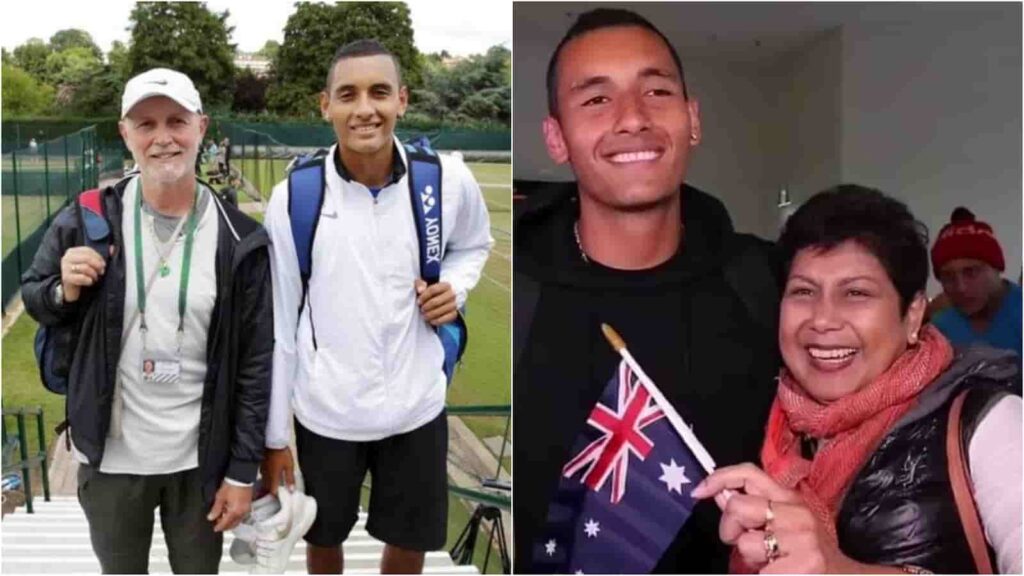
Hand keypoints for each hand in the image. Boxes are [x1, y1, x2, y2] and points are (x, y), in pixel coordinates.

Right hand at [60, 246, 107, 302]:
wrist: (70, 288)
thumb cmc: (81, 274)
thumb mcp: (90, 264)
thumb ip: (100, 256)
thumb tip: (112, 249)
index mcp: (72, 252)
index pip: (88, 250)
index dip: (99, 257)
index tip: (104, 264)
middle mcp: (67, 258)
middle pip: (87, 258)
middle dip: (98, 265)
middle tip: (101, 272)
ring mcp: (65, 267)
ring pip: (85, 268)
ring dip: (94, 274)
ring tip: (95, 278)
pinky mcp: (66, 277)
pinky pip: (82, 277)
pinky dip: (89, 280)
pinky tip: (89, 282)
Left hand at [206, 481, 251, 532]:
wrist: (241, 477)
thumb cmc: (232, 485)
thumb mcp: (220, 497)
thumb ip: (216, 509)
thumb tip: (211, 517)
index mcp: (234, 511)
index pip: (225, 524)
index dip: (219, 527)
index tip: (215, 528)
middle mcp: (242, 512)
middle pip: (233, 524)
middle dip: (226, 526)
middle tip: (219, 524)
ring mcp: (246, 509)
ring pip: (238, 520)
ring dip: (231, 521)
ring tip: (224, 516)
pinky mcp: (248, 505)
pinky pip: (242, 515)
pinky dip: (236, 516)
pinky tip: (231, 512)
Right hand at [260, 446, 294, 495]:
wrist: (272, 442)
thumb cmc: (282, 453)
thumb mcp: (289, 466)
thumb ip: (290, 479)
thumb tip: (291, 490)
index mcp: (274, 477)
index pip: (272, 491)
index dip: (275, 497)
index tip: (278, 500)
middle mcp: (266, 476)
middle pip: (266, 489)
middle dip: (268, 494)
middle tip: (271, 498)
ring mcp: (262, 471)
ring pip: (263, 483)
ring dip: (266, 488)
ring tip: (269, 491)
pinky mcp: (261, 466)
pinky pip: (262, 476)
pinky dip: (265, 480)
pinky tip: (268, 480)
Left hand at [415, 279, 457, 325]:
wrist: (442, 300)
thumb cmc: (432, 292)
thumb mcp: (425, 285)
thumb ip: (420, 284)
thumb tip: (420, 290)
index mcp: (445, 285)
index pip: (433, 290)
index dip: (424, 296)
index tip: (419, 302)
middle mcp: (452, 294)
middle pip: (436, 302)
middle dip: (426, 307)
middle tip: (422, 309)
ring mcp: (454, 304)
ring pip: (440, 311)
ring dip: (430, 315)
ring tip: (424, 315)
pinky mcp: (454, 314)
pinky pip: (446, 319)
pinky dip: (437, 321)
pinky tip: (431, 321)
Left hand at [691, 463, 861, 573]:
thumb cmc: (810, 556)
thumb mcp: (787, 525)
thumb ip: (754, 509)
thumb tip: (720, 494)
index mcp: (792, 500)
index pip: (751, 474)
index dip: (720, 478)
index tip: (699, 491)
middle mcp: (799, 516)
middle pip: (738, 507)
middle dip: (729, 528)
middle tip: (743, 544)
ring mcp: (801, 542)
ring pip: (745, 544)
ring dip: (749, 560)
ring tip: (771, 564)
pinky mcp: (800, 568)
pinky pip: (756, 572)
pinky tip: (778, 574)